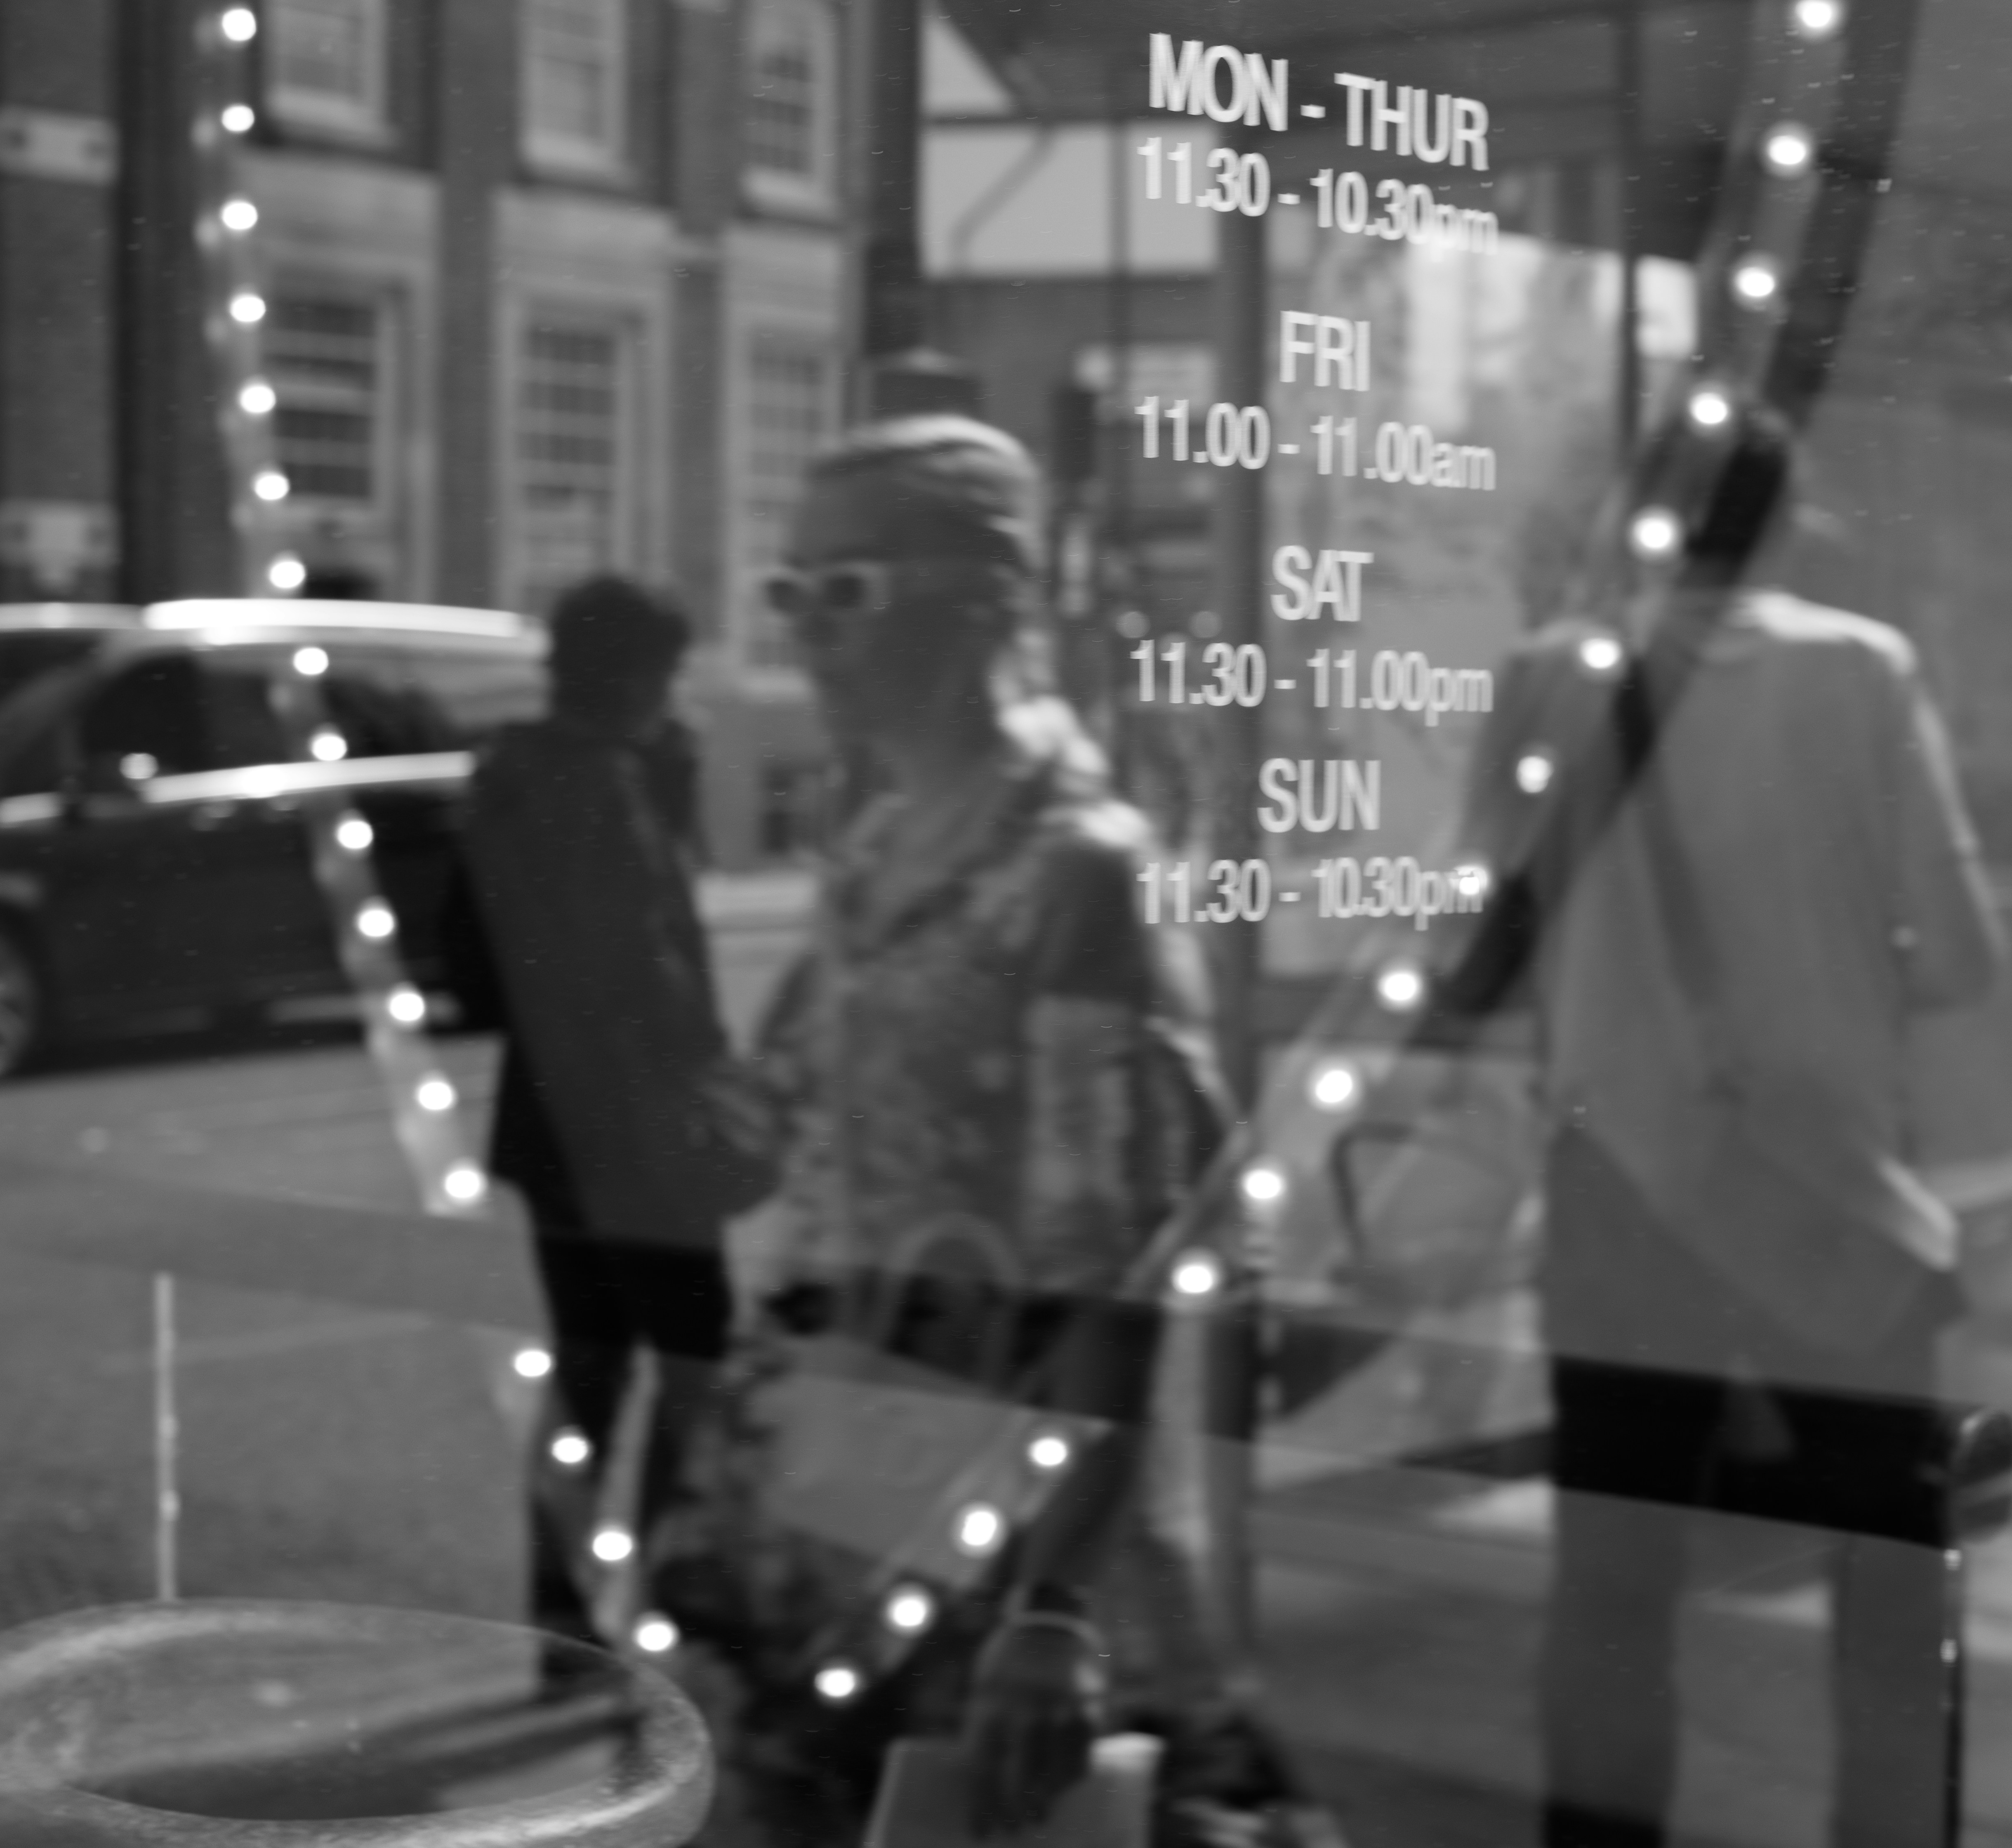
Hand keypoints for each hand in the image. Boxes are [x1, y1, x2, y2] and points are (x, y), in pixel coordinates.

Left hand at [963, 1618, 1107, 1837]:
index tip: (981, 1831)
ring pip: (1054, 1771)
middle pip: (1019, 1775)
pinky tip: (1063, 1785)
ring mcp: (1060, 1711)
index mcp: (992, 1704)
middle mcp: (1025, 1711)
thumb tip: (978, 1778)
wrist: (1050, 1618)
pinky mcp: (1088, 1709)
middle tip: (1013, 1830)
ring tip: (1039, 1817)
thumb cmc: (1008, 1658)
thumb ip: (982, 1726)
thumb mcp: (985, 1686)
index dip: (982, 1804)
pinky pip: (1081, 1755)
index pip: (983, 1766)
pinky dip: (1072, 1775)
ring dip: (1047, 1798)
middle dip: (1016, 1809)